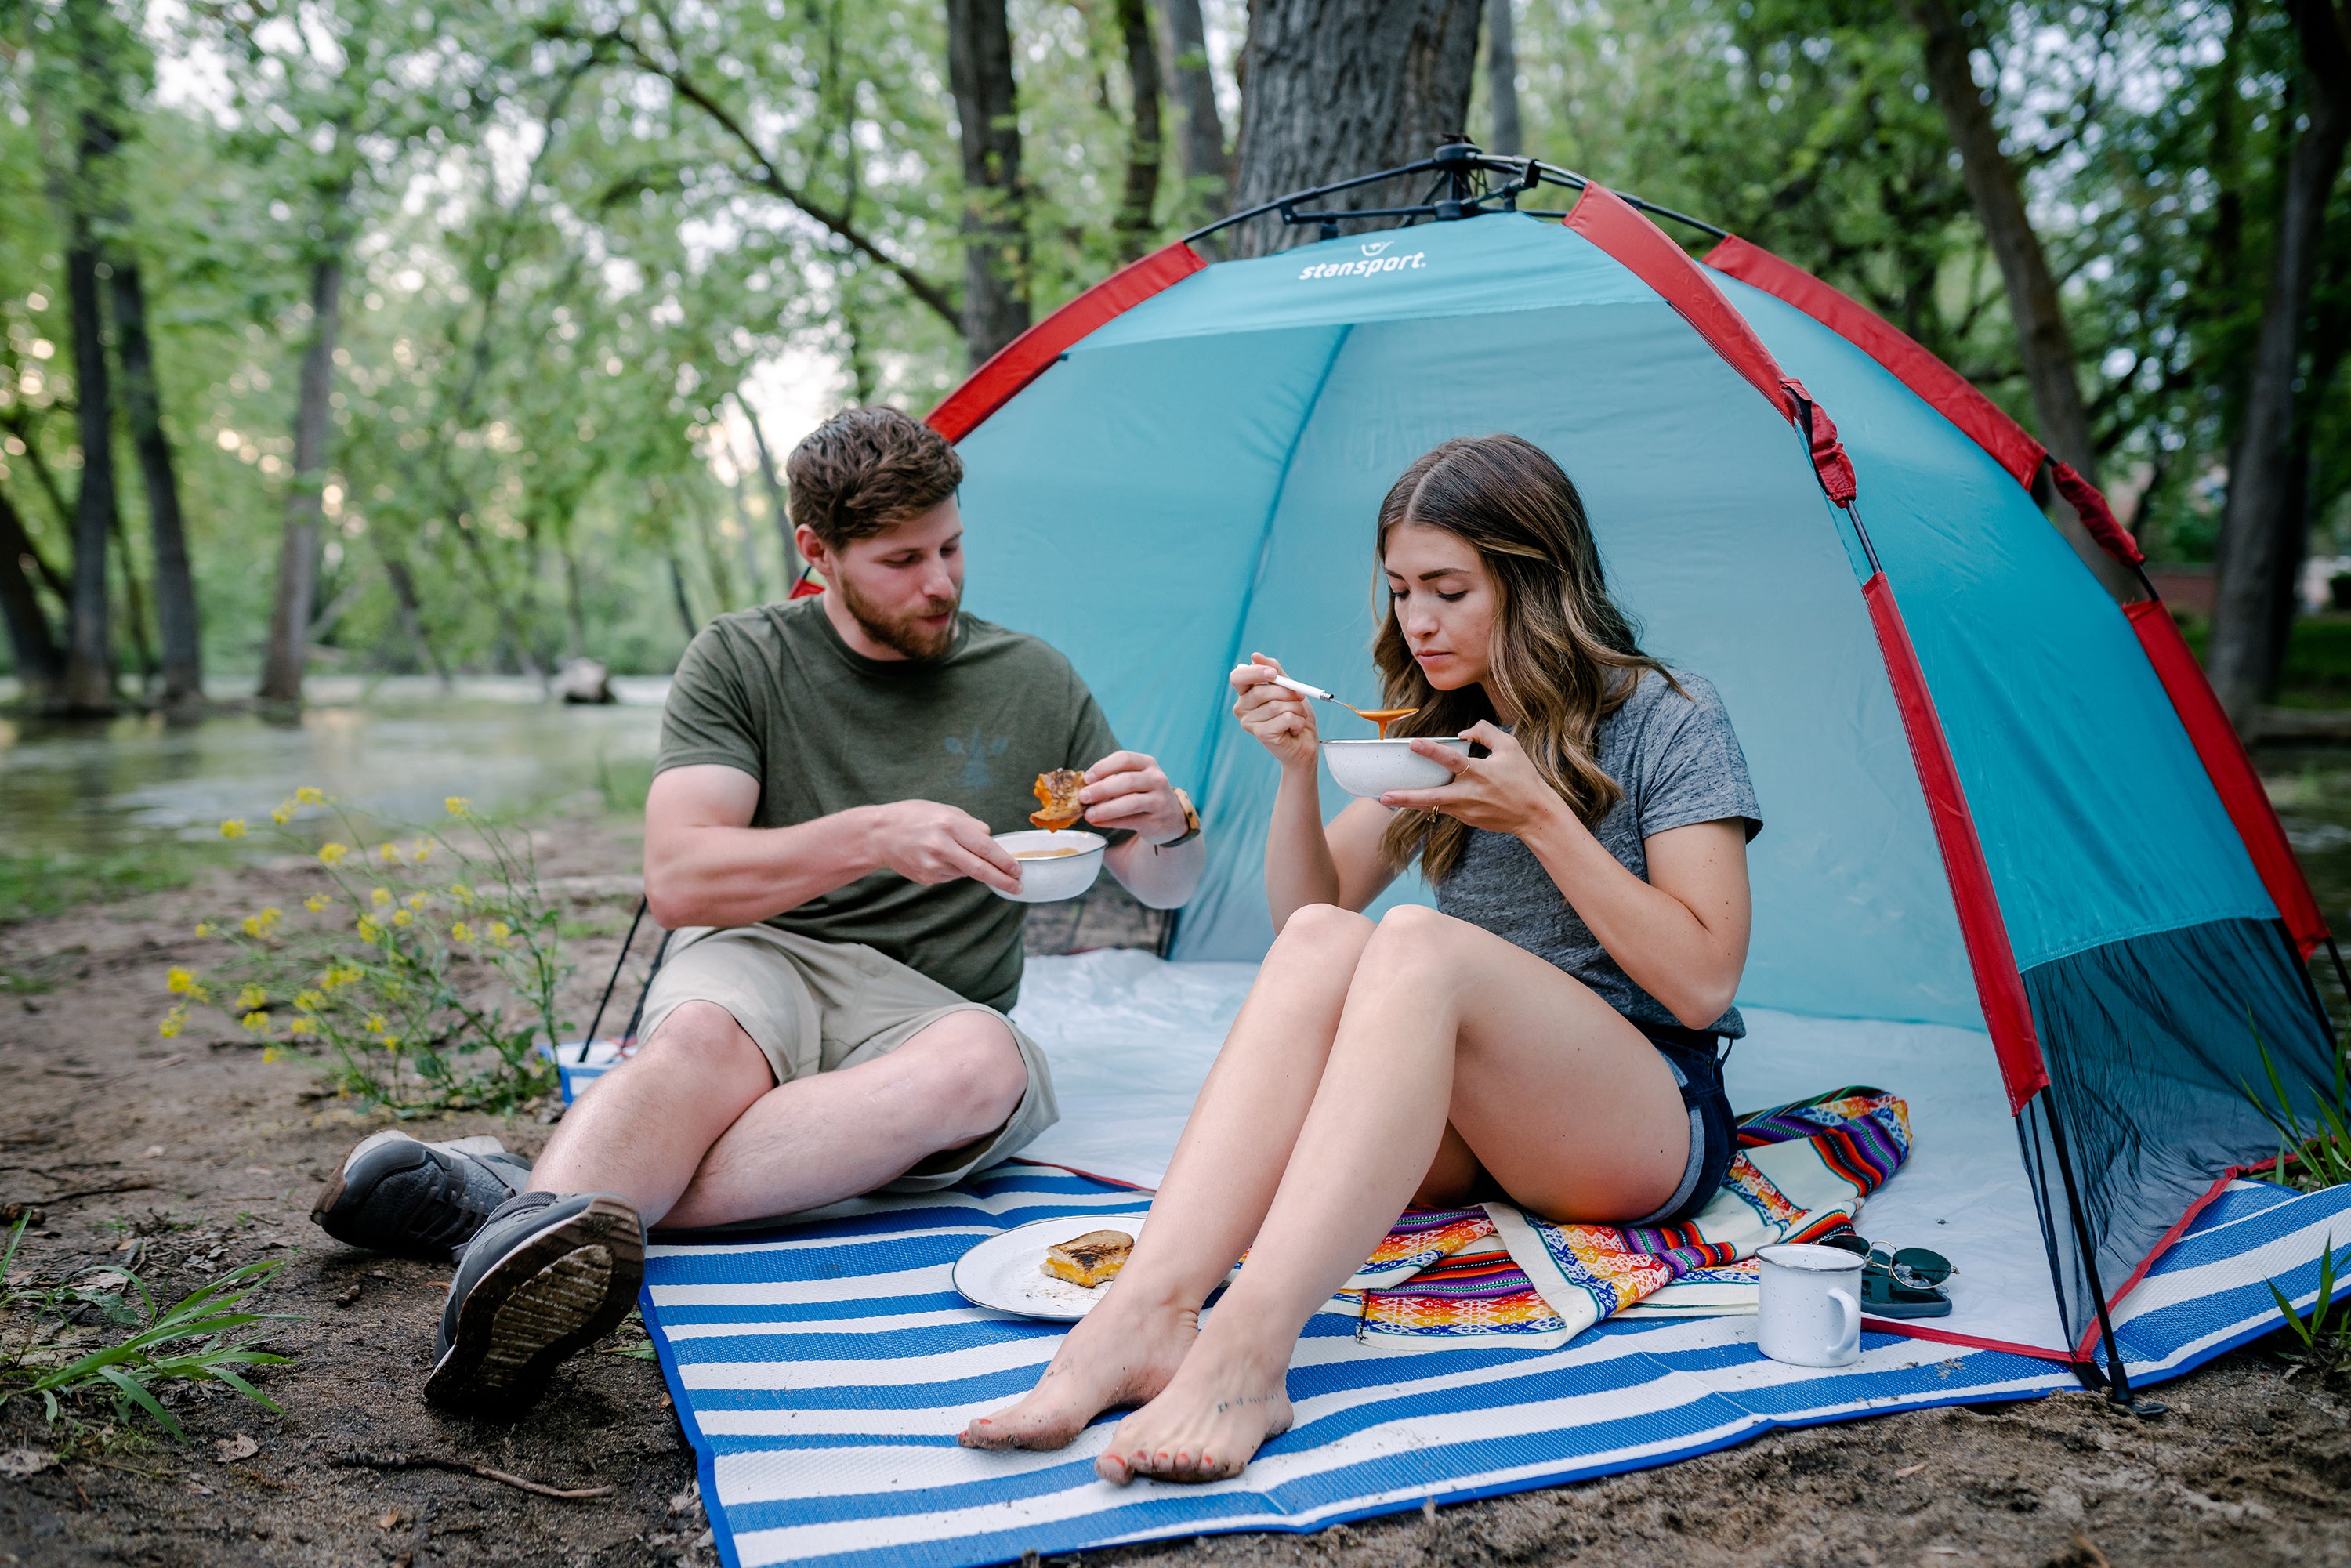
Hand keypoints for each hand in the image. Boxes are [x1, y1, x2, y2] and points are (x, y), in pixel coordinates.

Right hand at [863, 800, 1021, 893]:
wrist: (879, 834)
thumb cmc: (914, 817)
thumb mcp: (944, 810)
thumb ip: (971, 825)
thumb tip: (992, 841)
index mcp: (948, 824)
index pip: (984, 847)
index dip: (1004, 861)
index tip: (1018, 869)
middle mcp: (941, 846)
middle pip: (980, 869)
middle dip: (1002, 879)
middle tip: (1018, 886)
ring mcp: (933, 865)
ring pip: (966, 871)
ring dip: (970, 865)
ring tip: (951, 850)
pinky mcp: (927, 878)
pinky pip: (951, 875)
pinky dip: (953, 868)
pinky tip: (937, 856)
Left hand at [1080, 751, 1189, 843]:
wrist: (1171, 818)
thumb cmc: (1143, 794)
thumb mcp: (1134, 781)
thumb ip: (1112, 782)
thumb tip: (1084, 790)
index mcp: (1148, 764)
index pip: (1124, 759)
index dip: (1103, 767)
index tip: (1087, 778)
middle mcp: (1157, 779)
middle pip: (1127, 781)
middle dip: (1101, 789)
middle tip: (1083, 796)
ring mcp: (1159, 800)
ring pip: (1130, 802)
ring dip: (1106, 809)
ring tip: (1088, 814)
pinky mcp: (1156, 821)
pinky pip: (1131, 821)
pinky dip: (1111, 822)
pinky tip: (1097, 822)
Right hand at [1229, 652, 1318, 770]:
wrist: (1305, 742)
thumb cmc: (1295, 714)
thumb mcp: (1288, 687)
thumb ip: (1274, 670)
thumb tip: (1255, 656)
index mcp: (1245, 693)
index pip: (1238, 677)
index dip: (1255, 672)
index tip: (1273, 674)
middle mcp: (1242, 708)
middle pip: (1262, 690)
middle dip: (1288, 692)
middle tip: (1299, 698)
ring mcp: (1249, 723)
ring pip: (1277, 705)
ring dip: (1296, 708)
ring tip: (1297, 716)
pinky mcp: (1261, 734)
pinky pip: (1285, 718)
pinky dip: (1297, 721)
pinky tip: (1294, 728)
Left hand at [1378, 722, 1567, 838]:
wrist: (1534, 814)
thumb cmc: (1524, 778)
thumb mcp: (1511, 747)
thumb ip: (1486, 732)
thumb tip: (1463, 732)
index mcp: (1480, 772)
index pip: (1451, 760)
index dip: (1431, 751)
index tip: (1412, 744)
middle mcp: (1469, 793)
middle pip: (1432, 796)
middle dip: (1407, 797)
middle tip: (1383, 796)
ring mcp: (1466, 810)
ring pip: (1432, 806)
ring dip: (1410, 803)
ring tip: (1386, 799)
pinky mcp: (1467, 819)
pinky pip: (1443, 809)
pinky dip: (1428, 804)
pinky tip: (1414, 800)